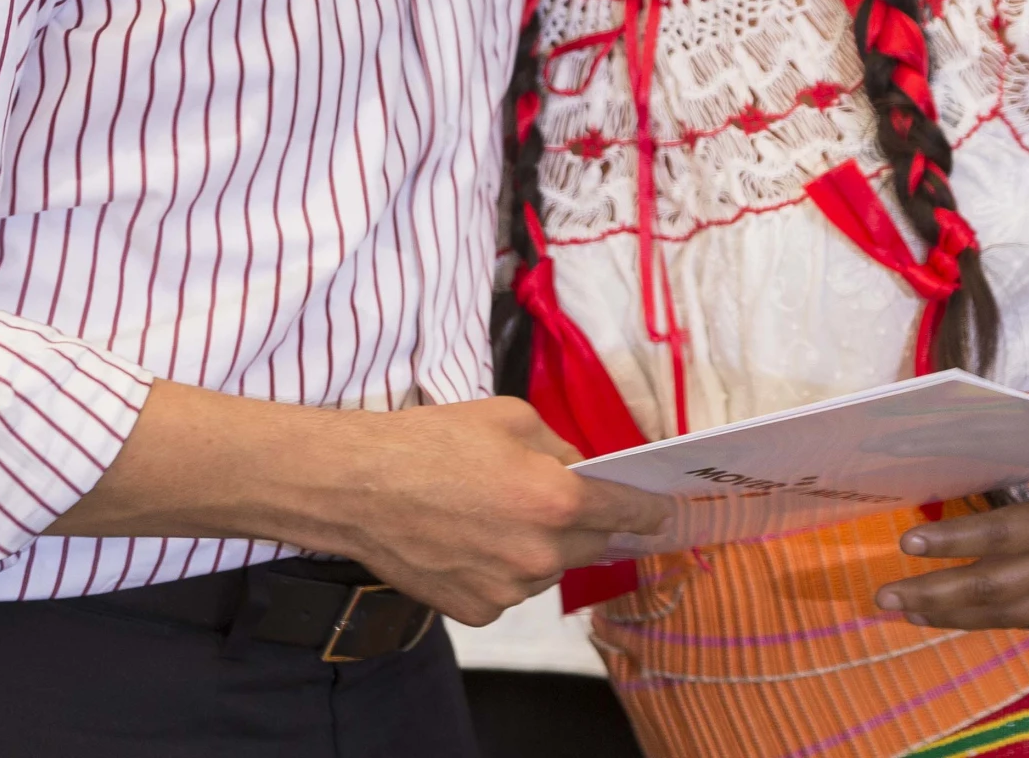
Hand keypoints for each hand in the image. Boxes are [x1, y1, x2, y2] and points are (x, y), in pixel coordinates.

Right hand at [319, 397, 670, 625]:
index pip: (626, 512)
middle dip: (590, 519)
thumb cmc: (433, 441)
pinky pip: (511, 588)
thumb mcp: (510, 418)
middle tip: (565, 497)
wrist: (362, 488)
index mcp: (556, 500)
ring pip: (549, 567)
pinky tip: (471, 536)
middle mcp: (541, 555)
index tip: (667, 512)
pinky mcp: (479, 611)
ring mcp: (509, 590)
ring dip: (542, 544)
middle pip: (592, 542)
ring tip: (497, 510)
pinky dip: (504, 565)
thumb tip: (582, 470)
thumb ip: (559, 447)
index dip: (651, 510)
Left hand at [874, 441, 1028, 631]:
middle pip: (995, 590)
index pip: (1000, 539)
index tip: (905, 543)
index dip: (951, 544)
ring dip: (955, 616)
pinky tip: (964, 616)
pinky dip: (995, 618)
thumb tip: (971, 413)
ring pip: (1011, 614)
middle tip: (881, 595)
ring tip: (907, 611)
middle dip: (933, 596)